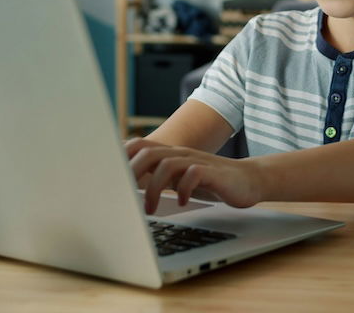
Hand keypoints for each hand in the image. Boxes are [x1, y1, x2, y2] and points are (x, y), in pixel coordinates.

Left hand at [125, 138, 262, 214]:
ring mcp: (196, 161)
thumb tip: (127, 185)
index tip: (106, 174)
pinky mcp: (213, 173)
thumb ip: (157, 176)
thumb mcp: (179, 177)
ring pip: (167, 164)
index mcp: (170, 154)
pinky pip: (194, 174)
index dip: (120, 155)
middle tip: (123, 195)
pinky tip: (183, 201)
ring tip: (150, 209)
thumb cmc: (210, 181)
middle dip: (131, 172)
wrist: (248, 180)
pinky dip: (184, 189)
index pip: (139, 144)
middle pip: (148, 152)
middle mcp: (180, 154)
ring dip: (154, 187)